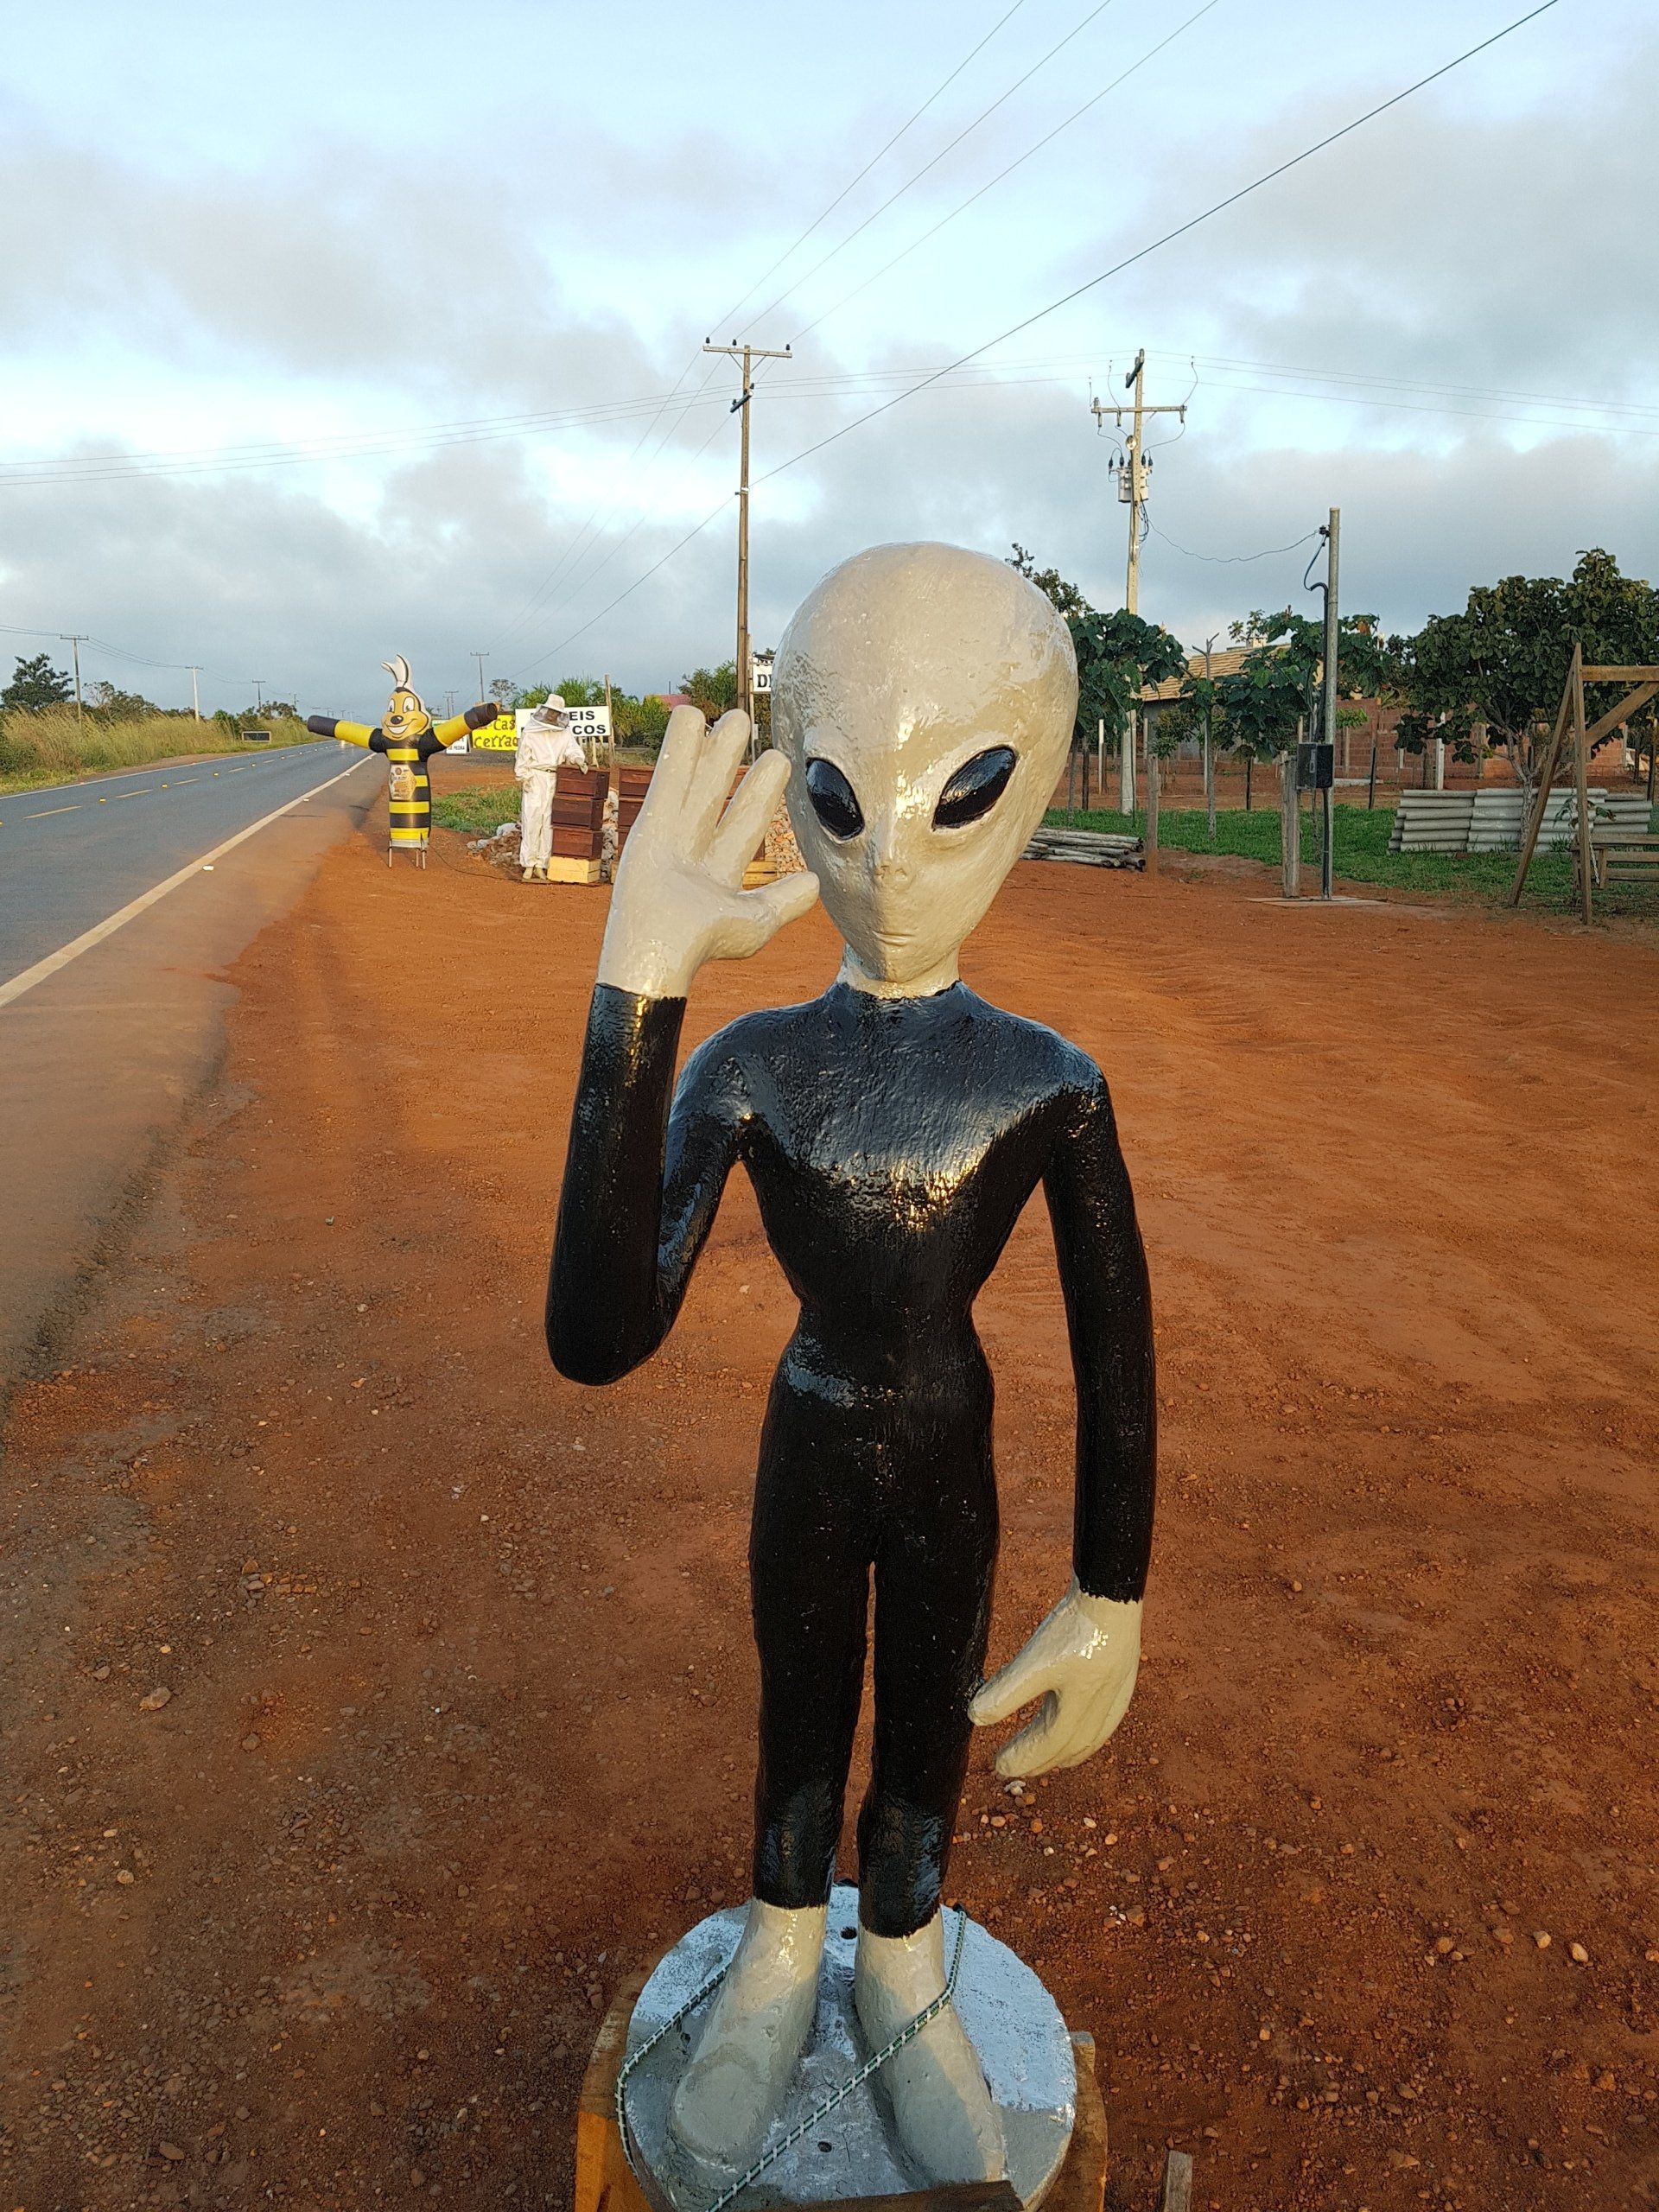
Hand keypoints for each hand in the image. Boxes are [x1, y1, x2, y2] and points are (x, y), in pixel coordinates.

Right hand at [597, 706, 818, 998]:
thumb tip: (816, 884)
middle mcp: (697, 848)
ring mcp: (673, 835)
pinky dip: (680, 747)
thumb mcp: (755, 923)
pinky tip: (690, 716)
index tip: (775, 759)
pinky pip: (669, 778)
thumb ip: (783, 902)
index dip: (762, 791)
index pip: (746, 820)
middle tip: (743, 721)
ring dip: (711, 748)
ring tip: (729, 714)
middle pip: (718, 793)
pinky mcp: (652, 823)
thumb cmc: (704, 943)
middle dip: (731, 759)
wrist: (662, 948)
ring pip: (695, 782)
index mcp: (721, 870)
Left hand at [969, 1584, 1141, 1778]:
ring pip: (1090, 1738)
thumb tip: (976, 1717)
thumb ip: (1006, 1691)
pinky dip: (1086, 1735)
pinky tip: (1079, 1728)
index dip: (1022, 1757)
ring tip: (1045, 1758)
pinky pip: (1105, 1722)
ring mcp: (1116, 1693)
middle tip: (1014, 1766)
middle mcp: (1102, 1706)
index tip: (997, 1764)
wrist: (1112, 1592)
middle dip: (1039, 1760)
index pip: (1047, 1745)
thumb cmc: (1075, 1627)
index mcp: (1080, 1706)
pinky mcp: (1123, 1678)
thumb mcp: (1035, 1660)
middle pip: (1069, 1747)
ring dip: (1063, 1753)